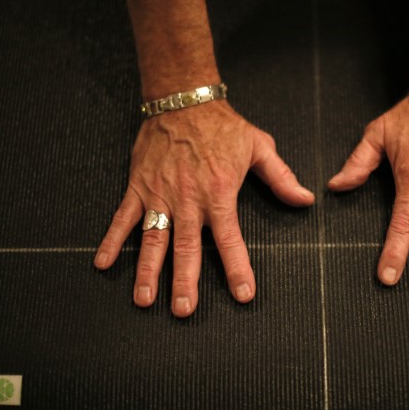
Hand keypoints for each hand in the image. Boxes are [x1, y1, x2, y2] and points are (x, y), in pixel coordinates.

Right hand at [95, 101, 313, 315]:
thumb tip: (305, 200)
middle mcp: (188, 200)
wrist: (182, 99)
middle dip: (185, 282)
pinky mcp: (138, 187)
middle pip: (186, 248)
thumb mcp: (259, 147)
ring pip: (152, 239)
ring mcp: (159, 195)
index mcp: (218, 194)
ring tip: (144, 300)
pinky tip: (103, 263)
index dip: (237, 269)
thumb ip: (281, 178)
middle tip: (183, 310)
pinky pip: (123, 217)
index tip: (242, 294)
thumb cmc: (223, 126)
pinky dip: (112, 240)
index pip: (230, 240)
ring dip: (148, 271)